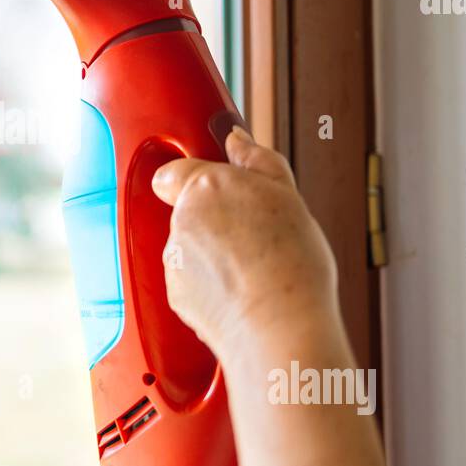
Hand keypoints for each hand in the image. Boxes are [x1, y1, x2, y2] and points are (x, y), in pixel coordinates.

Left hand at [151, 126, 340, 364]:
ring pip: (191, 247)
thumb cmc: (291, 263)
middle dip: (215, 220)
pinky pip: (191, 281)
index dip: (192, 179)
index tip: (217, 191)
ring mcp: (175, 259)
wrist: (281, 327)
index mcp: (205, 188)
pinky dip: (211, 285)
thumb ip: (256, 161)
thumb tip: (237, 139)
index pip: (174, 171)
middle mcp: (182, 221)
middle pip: (190, 211)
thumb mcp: (286, 195)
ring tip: (254, 270)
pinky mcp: (176, 294)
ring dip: (213, 254)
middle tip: (256, 236)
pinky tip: (242, 292)